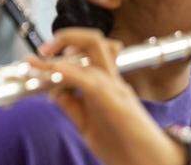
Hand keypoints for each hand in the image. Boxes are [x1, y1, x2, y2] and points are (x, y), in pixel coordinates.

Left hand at [28, 28, 186, 164]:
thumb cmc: (124, 145)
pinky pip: (92, 81)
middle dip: (65, 37)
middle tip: (41, 51)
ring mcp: (117, 90)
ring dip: (60, 57)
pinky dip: (70, 73)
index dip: (61, 47)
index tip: (37, 58)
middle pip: (94, 42)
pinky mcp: (117, 104)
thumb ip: (72, 105)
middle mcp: (113, 81)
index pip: (87, 52)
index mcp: (107, 84)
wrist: (154, 164)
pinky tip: (53, 71)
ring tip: (35, 64)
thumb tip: (52, 91)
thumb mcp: (88, 124)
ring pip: (91, 56)